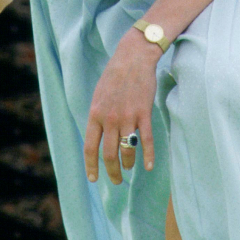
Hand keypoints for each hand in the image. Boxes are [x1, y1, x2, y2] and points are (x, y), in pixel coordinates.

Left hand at [83, 31, 161, 183]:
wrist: (133, 58)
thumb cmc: (115, 77)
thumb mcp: (98, 97)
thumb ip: (98, 117)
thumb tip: (98, 137)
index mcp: (95, 115)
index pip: (90, 147)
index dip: (92, 166)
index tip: (94, 178)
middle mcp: (109, 119)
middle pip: (109, 154)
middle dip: (112, 171)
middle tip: (116, 181)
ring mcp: (127, 117)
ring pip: (127, 149)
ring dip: (128, 164)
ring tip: (129, 169)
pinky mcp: (144, 113)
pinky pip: (146, 140)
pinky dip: (148, 156)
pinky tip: (149, 166)